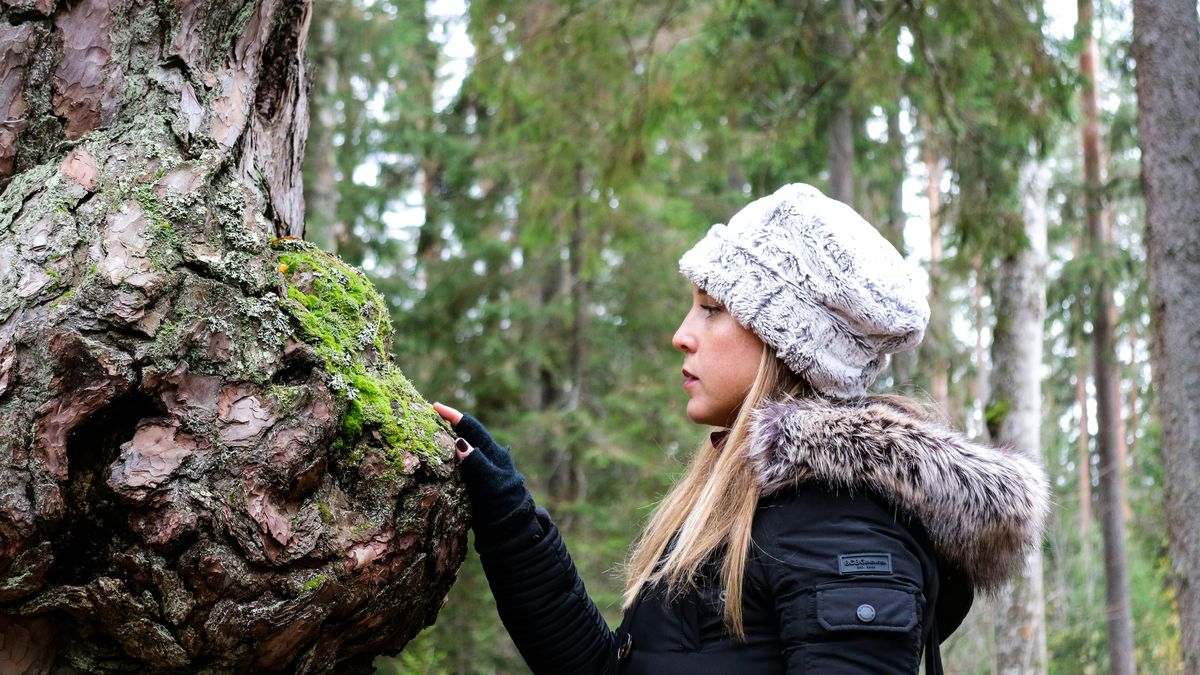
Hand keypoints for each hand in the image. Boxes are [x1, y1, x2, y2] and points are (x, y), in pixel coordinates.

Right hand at [433, 402, 526, 525]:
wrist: (510, 528)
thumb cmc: (502, 504)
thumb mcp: (489, 483)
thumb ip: (476, 463)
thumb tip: (459, 441)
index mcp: (493, 452)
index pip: (471, 427)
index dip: (453, 416)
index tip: (435, 406)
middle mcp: (488, 456)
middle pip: (466, 433)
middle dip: (447, 424)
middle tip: (425, 416)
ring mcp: (482, 467)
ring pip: (461, 447)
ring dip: (446, 439)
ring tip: (425, 432)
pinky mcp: (475, 480)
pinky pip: (458, 462)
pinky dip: (446, 456)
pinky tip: (434, 458)